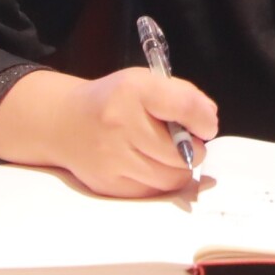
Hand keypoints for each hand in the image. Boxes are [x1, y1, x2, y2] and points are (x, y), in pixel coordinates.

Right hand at [0, 67, 217, 196]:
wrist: (64, 122)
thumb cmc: (115, 100)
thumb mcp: (145, 82)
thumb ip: (181, 96)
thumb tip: (209, 122)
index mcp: (134, 90)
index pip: (184, 107)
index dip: (205, 119)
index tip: (207, 125)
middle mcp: (120, 124)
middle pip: (182, 152)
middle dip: (195, 149)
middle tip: (188, 142)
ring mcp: (112, 158)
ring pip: (171, 178)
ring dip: (181, 169)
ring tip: (172, 155)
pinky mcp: (108, 184)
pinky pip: (152, 192)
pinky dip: (161, 182)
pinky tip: (152, 166)